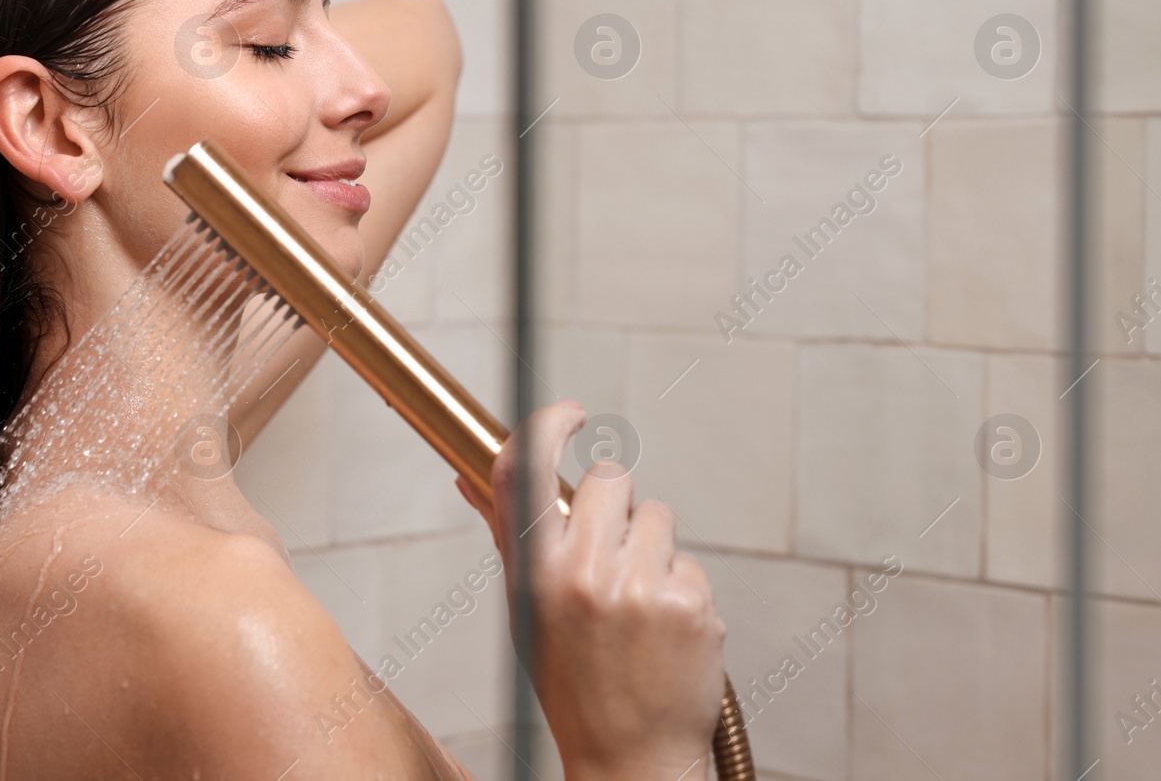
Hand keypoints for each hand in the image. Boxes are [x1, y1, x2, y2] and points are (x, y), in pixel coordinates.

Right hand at [457, 401, 726, 780]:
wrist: (630, 756)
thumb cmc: (572, 680)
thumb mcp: (524, 607)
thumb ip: (507, 535)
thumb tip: (470, 476)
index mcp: (535, 572)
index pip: (526, 469)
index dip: (547, 425)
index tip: (570, 414)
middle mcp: (583, 574)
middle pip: (609, 479)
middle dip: (614, 504)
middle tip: (611, 550)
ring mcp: (640, 587)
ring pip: (657, 515)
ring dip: (651, 547)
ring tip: (636, 601)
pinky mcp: (690, 603)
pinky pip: (687, 560)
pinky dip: (679, 586)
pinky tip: (664, 629)